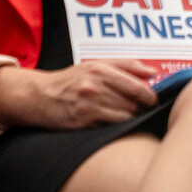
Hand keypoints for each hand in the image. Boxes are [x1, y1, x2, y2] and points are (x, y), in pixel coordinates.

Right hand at [0, 60, 159, 128]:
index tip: (153, 100)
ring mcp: (87, 105)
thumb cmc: (70, 80)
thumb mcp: (96, 65)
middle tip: (141, 108)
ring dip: (130, 117)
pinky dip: (116, 125)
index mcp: (101, 70)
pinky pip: (109, 126)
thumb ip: (127, 65)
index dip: (150, 96)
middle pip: (133, 103)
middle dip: (141, 107)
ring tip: (126, 114)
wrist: (37, 95)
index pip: (137, 86)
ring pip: (124, 116)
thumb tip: (153, 73)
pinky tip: (112, 121)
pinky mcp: (81, 122)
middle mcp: (94, 86)